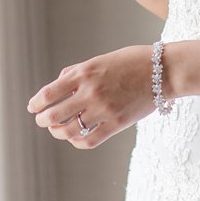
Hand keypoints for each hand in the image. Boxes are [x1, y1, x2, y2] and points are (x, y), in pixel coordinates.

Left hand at [26, 44, 155, 148]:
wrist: (165, 71)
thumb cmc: (135, 61)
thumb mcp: (103, 59)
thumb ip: (79, 71)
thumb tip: (59, 83)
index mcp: (85, 73)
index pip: (48, 93)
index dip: (36, 103)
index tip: (33, 107)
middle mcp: (91, 92)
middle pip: (54, 115)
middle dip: (43, 120)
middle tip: (43, 120)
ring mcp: (104, 109)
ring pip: (68, 130)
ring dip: (58, 132)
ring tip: (58, 129)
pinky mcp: (117, 123)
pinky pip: (88, 140)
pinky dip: (77, 141)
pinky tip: (76, 137)